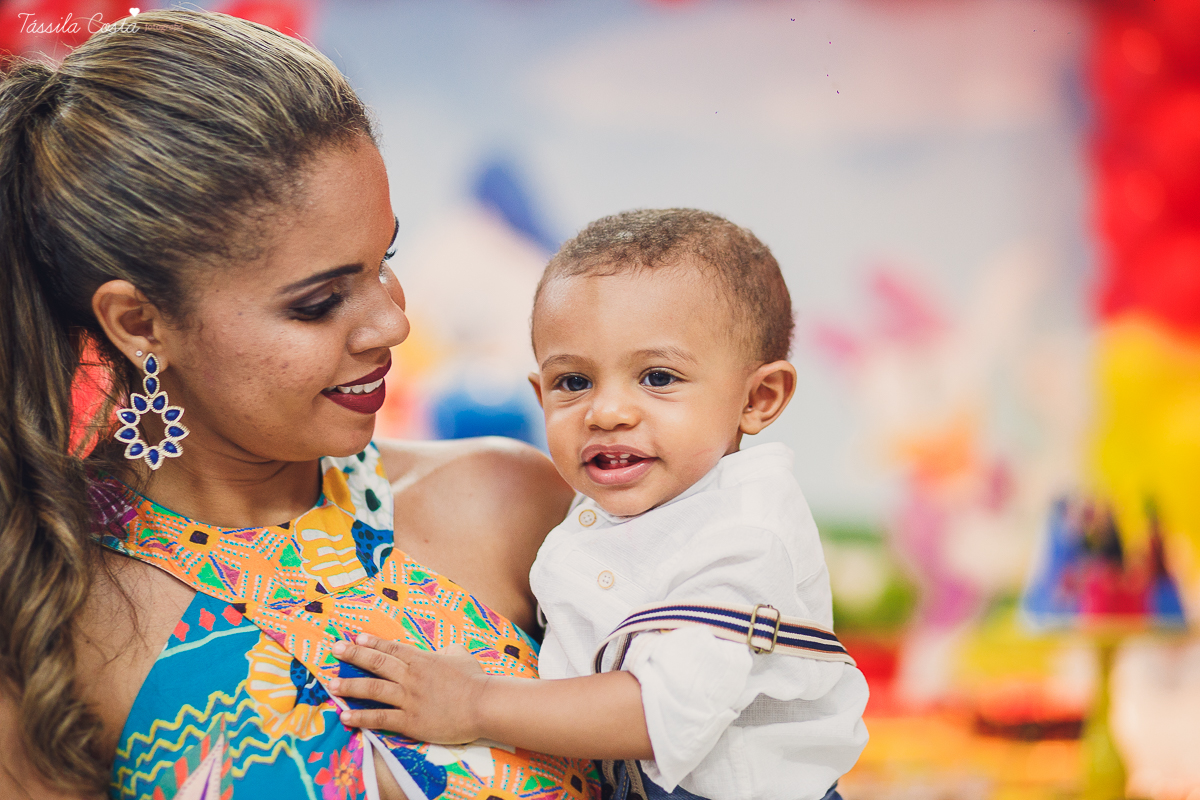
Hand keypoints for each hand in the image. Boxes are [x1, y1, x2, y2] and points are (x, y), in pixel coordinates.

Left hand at [329, 634, 489, 743]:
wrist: (484, 705)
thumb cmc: (476, 680)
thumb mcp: (461, 656)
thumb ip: (448, 650)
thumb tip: (444, 647)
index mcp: (423, 659)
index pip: (391, 647)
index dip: (371, 643)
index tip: (354, 638)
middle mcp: (411, 676)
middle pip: (377, 663)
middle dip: (353, 655)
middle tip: (334, 650)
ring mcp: (409, 698)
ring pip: (373, 690)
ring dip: (350, 686)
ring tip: (331, 685)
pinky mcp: (410, 721)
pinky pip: (380, 718)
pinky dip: (361, 717)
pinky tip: (345, 716)